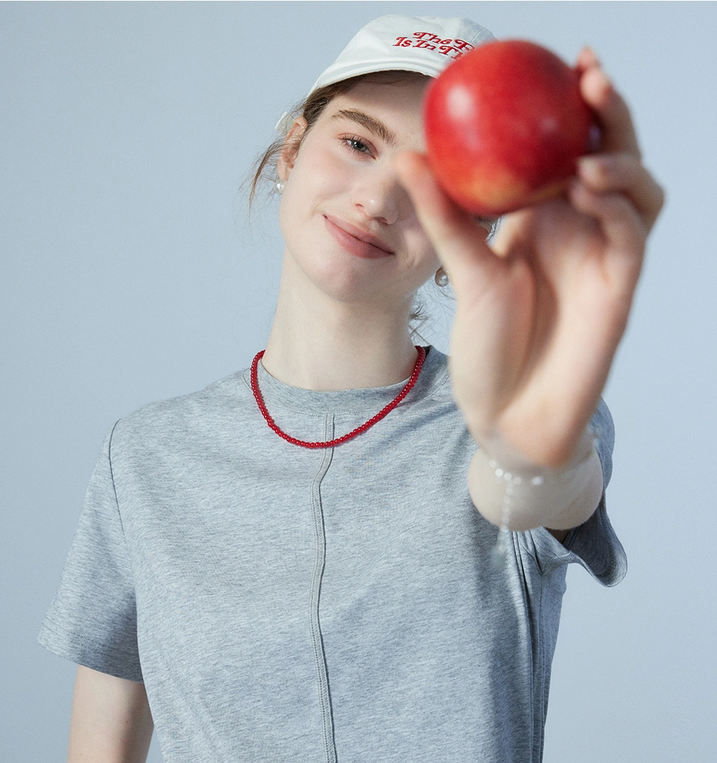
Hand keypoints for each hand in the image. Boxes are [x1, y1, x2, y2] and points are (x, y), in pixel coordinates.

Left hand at [394, 48, 663, 468]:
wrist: (506, 415)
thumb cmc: (487, 348)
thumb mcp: (462, 271)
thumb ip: (444, 215)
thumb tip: (407, 153)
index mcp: (547, 217)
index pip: (570, 146)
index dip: (572, 103)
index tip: (557, 62)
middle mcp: (583, 230)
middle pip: (614, 154)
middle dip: (609, 113)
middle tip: (587, 78)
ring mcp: (605, 259)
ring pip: (639, 190)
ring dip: (621, 158)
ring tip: (585, 151)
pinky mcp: (619, 291)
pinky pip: (632, 237)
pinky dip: (617, 206)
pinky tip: (587, 188)